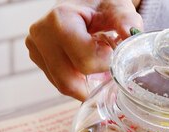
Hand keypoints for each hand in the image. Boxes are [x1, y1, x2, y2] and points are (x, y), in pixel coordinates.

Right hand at [26, 0, 142, 99]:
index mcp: (59, 21)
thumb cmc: (101, 4)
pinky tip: (84, 64)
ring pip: (63, 86)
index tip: (112, 50)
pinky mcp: (37, 58)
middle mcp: (41, 36)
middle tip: (106, 64)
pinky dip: (76, 79)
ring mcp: (35, 48)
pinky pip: (59, 82)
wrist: (83, 1)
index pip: (85, 62)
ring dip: (84, 82)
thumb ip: (127, 21)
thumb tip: (132, 35)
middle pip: (69, 82)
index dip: (105, 64)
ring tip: (95, 60)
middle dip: (93, 79)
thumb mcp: (117, 8)